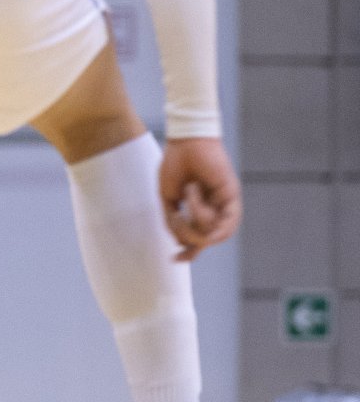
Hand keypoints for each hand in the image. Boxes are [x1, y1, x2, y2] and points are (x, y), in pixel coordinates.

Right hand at [160, 136, 241, 261]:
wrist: (184, 142)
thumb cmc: (175, 165)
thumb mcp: (168, 198)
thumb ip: (173, 220)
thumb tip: (180, 241)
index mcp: (200, 211)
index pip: (199, 239)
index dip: (189, 252)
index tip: (174, 260)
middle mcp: (215, 211)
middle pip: (206, 239)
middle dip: (189, 236)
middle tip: (176, 217)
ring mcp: (225, 205)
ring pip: (214, 233)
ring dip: (196, 219)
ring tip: (188, 194)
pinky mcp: (232, 197)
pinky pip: (223, 220)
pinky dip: (206, 214)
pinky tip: (195, 201)